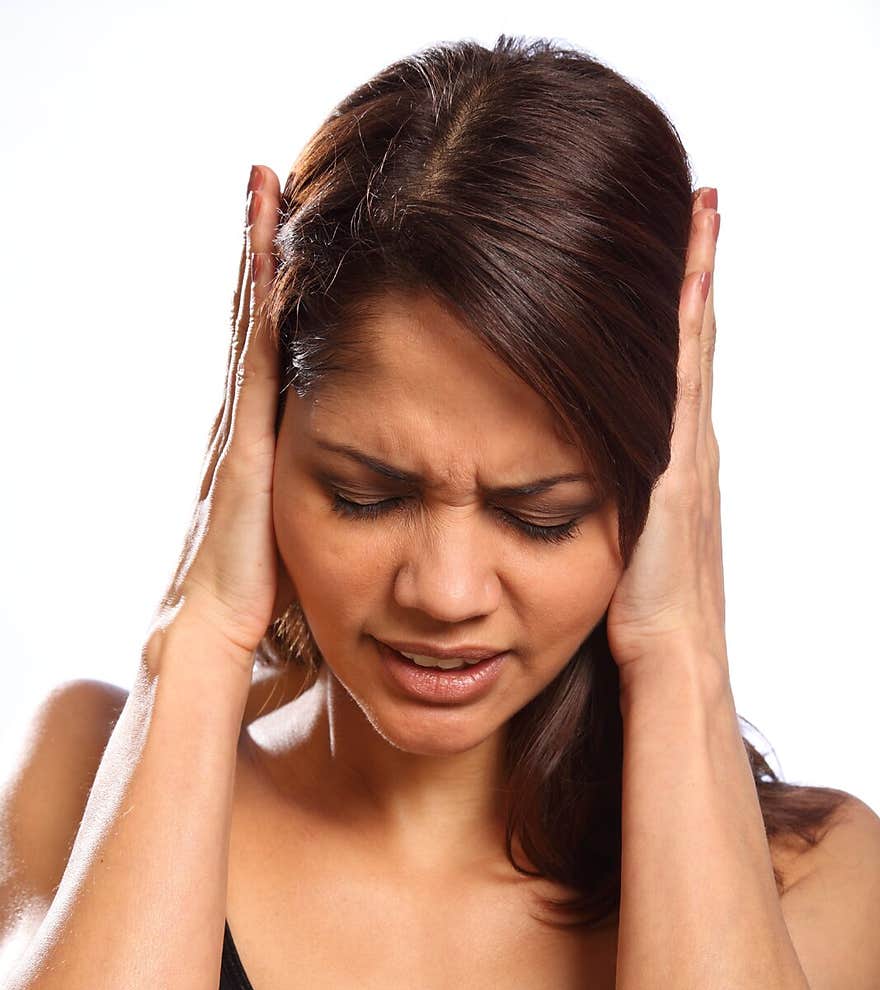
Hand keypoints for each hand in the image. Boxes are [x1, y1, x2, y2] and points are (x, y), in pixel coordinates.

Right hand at [152, 164, 284, 669]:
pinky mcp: (247, 440)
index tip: (293, 242)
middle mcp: (247, 426)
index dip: (276, 299)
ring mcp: (242, 429)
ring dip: (256, 255)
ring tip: (265, 187)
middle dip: (261, 254)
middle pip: (255, 322)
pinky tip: (268, 247)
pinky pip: (257, 354)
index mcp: (263, 449)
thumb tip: (377, 529)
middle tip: (271, 182)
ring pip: (251, 325)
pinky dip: (261, 299)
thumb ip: (333, 522)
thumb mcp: (311, 549)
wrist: (220, 632)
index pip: (271, 358)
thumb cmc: (267, 605)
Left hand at [606, 188, 725, 687]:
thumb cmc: (639, 629)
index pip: (674, 380)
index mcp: (671, 473)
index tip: (677, 259)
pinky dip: (688, 321)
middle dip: (694, 278)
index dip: (677, 322)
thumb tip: (557, 502)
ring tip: (699, 215)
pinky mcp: (679, 464)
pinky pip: (684, 374)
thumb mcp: (614, 562)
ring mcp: (690, 453)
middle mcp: (690, 451)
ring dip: (695, 282)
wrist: (672, 662)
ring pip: (692, 349)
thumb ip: (600, 523)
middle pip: (692, 347)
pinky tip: (687, 271)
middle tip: (699, 207)